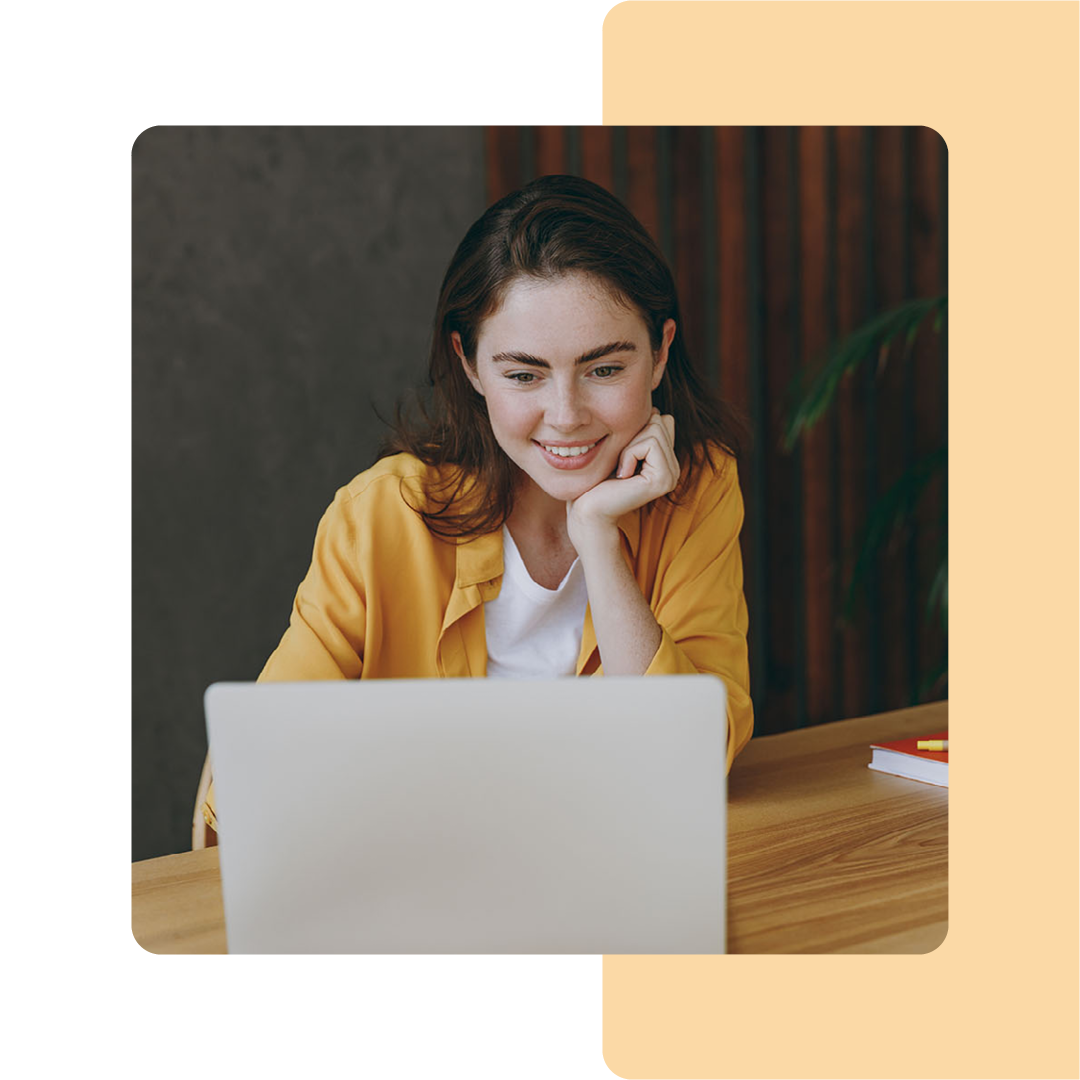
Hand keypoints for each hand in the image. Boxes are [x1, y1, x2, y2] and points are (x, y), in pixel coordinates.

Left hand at [566, 409, 677, 549]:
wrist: (587, 509)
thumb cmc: (598, 479)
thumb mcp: (623, 448)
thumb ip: (643, 432)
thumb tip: (658, 411)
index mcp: (666, 461)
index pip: (662, 420)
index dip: (637, 429)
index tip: (622, 455)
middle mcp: (674, 469)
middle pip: (660, 421)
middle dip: (633, 435)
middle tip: (620, 463)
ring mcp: (672, 476)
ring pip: (655, 430)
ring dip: (629, 446)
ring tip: (621, 470)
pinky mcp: (663, 480)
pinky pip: (649, 444)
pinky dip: (629, 454)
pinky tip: (622, 476)